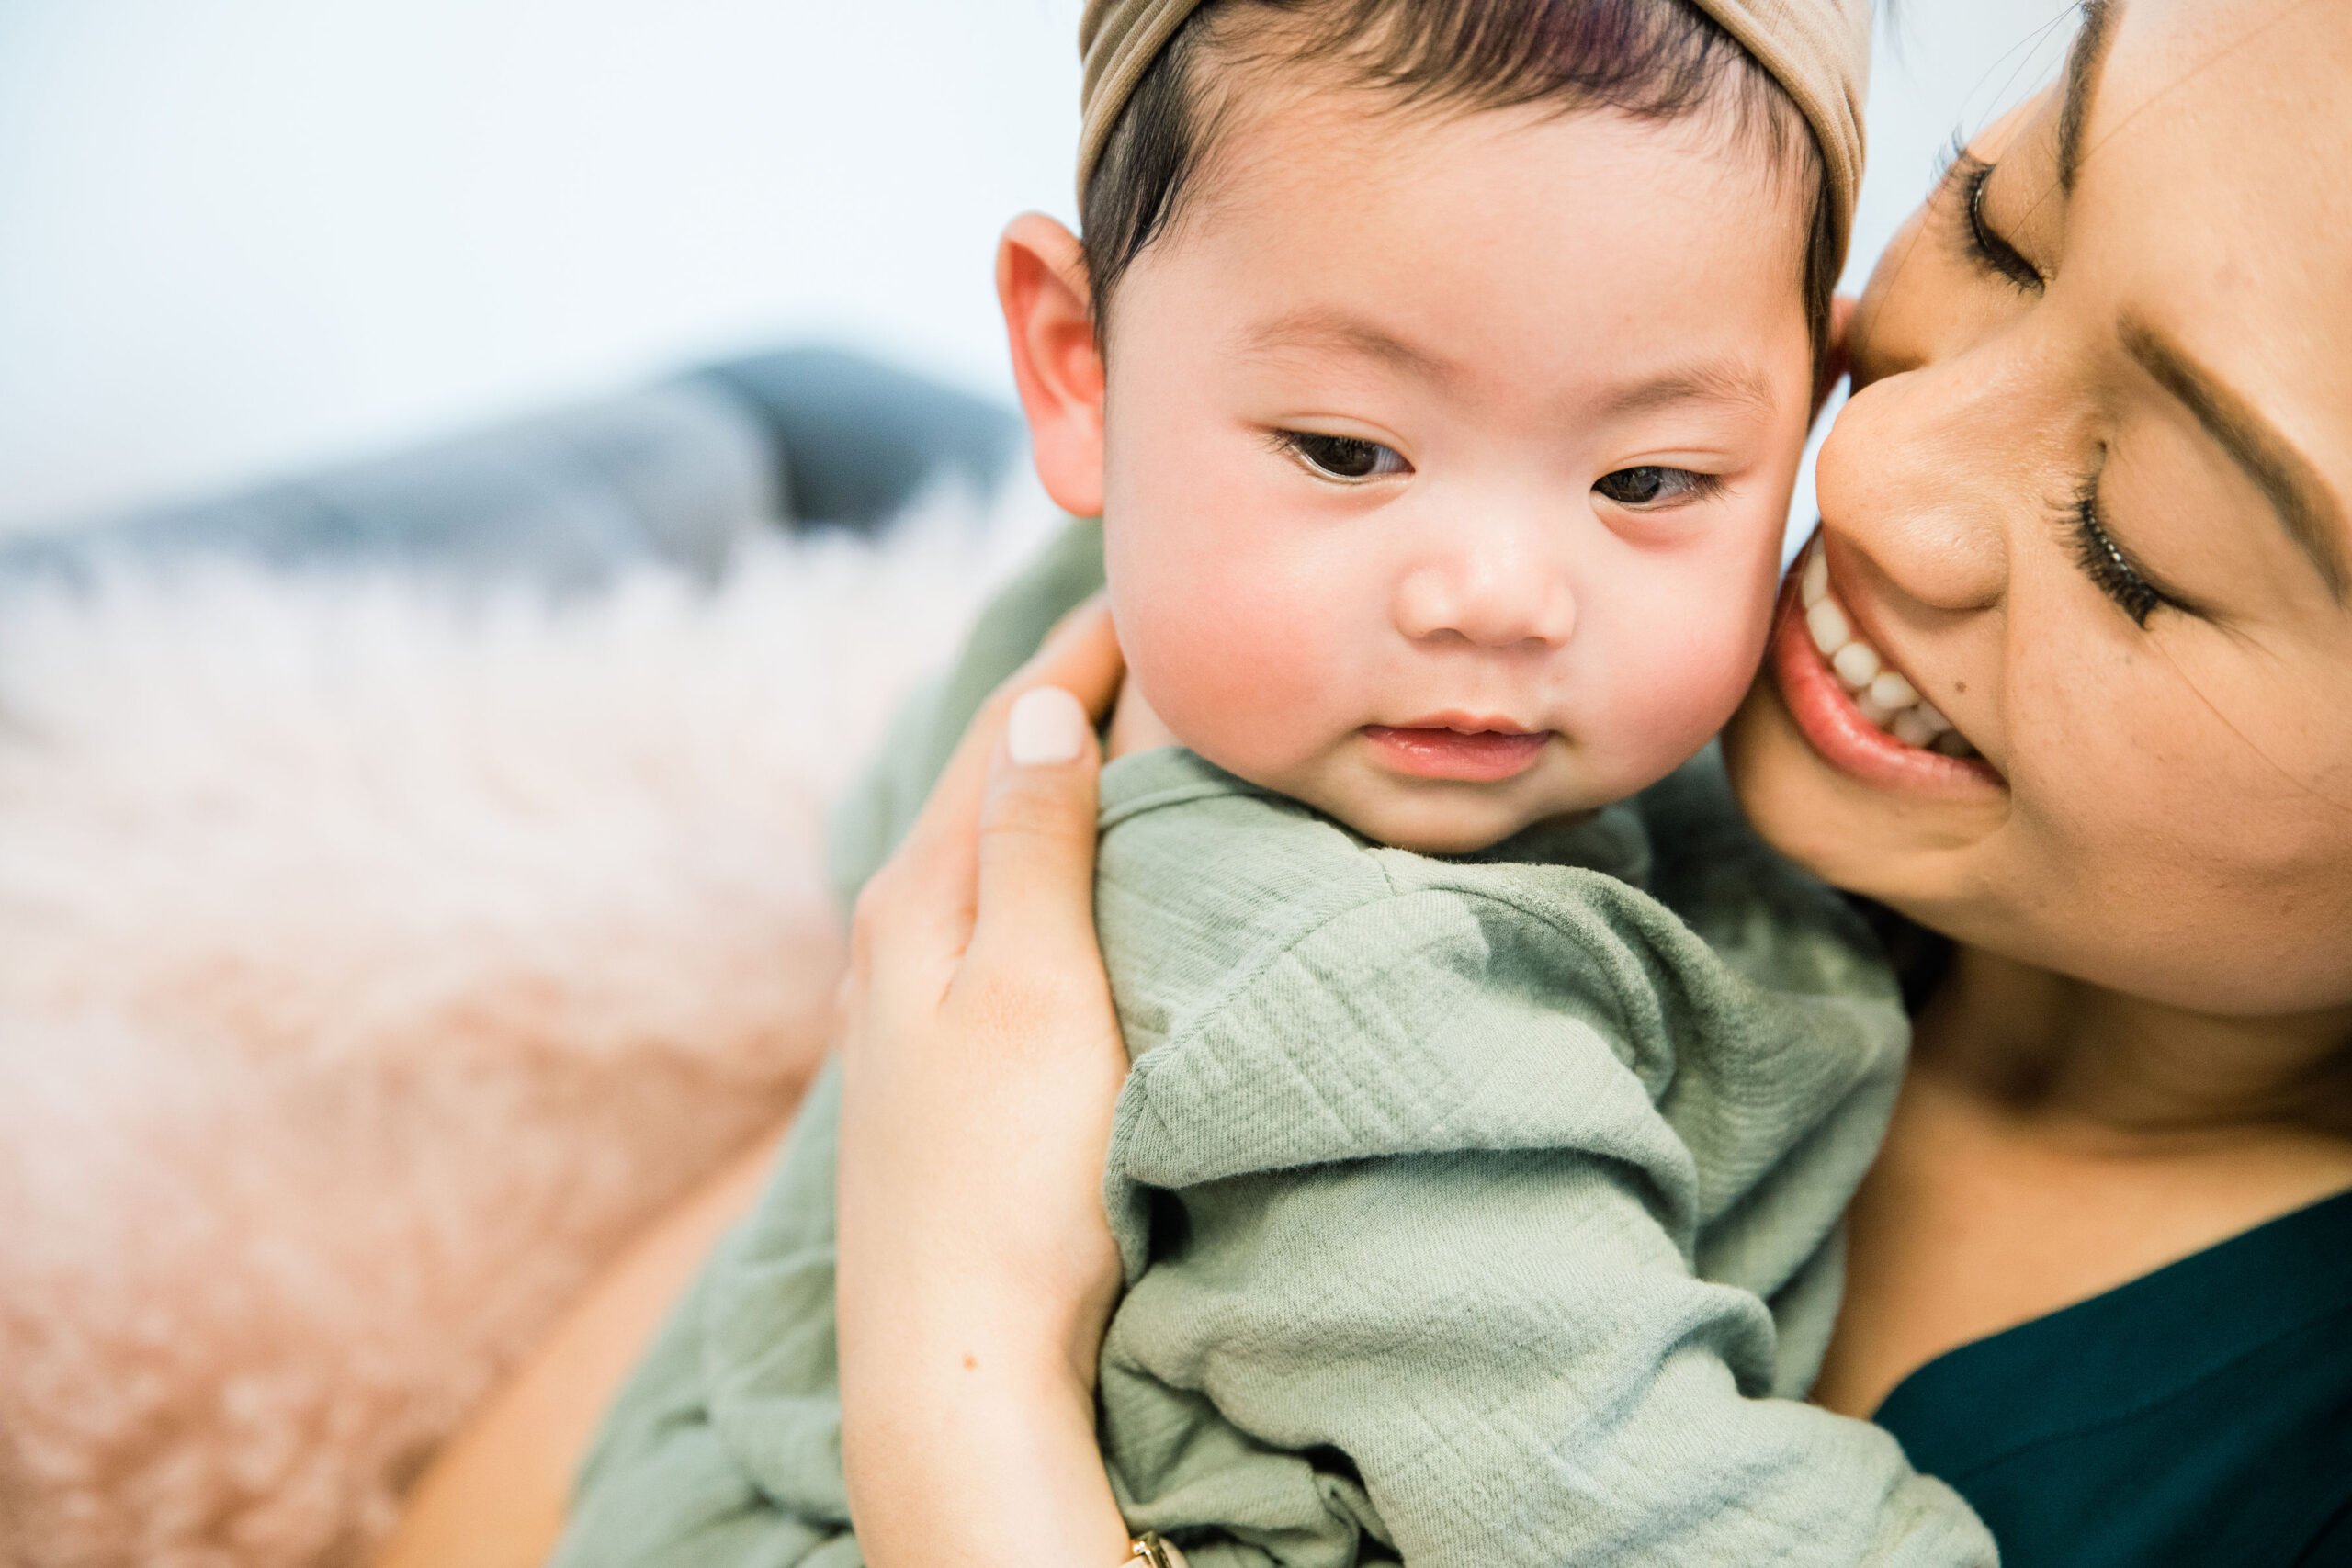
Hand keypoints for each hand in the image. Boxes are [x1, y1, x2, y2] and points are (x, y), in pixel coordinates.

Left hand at [833, 599, 1136, 1567]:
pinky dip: (1038, 861)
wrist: (953, 1355)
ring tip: (1122, 733)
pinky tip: (1064, 879)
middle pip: (988, 775)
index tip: (1147, 576)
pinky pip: (990, 911)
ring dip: (1049, 781)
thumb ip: (1036, 840)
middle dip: (1062, 696)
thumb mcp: (1036, 983)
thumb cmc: (1008, 1173)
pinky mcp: (934, 1058)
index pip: (1006, 724)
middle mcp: (895, 930)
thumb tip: (1040, 702)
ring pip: (986, 845)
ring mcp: (905, 999)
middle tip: (1149, 631)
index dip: (1079, 647)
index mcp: (920, 891)